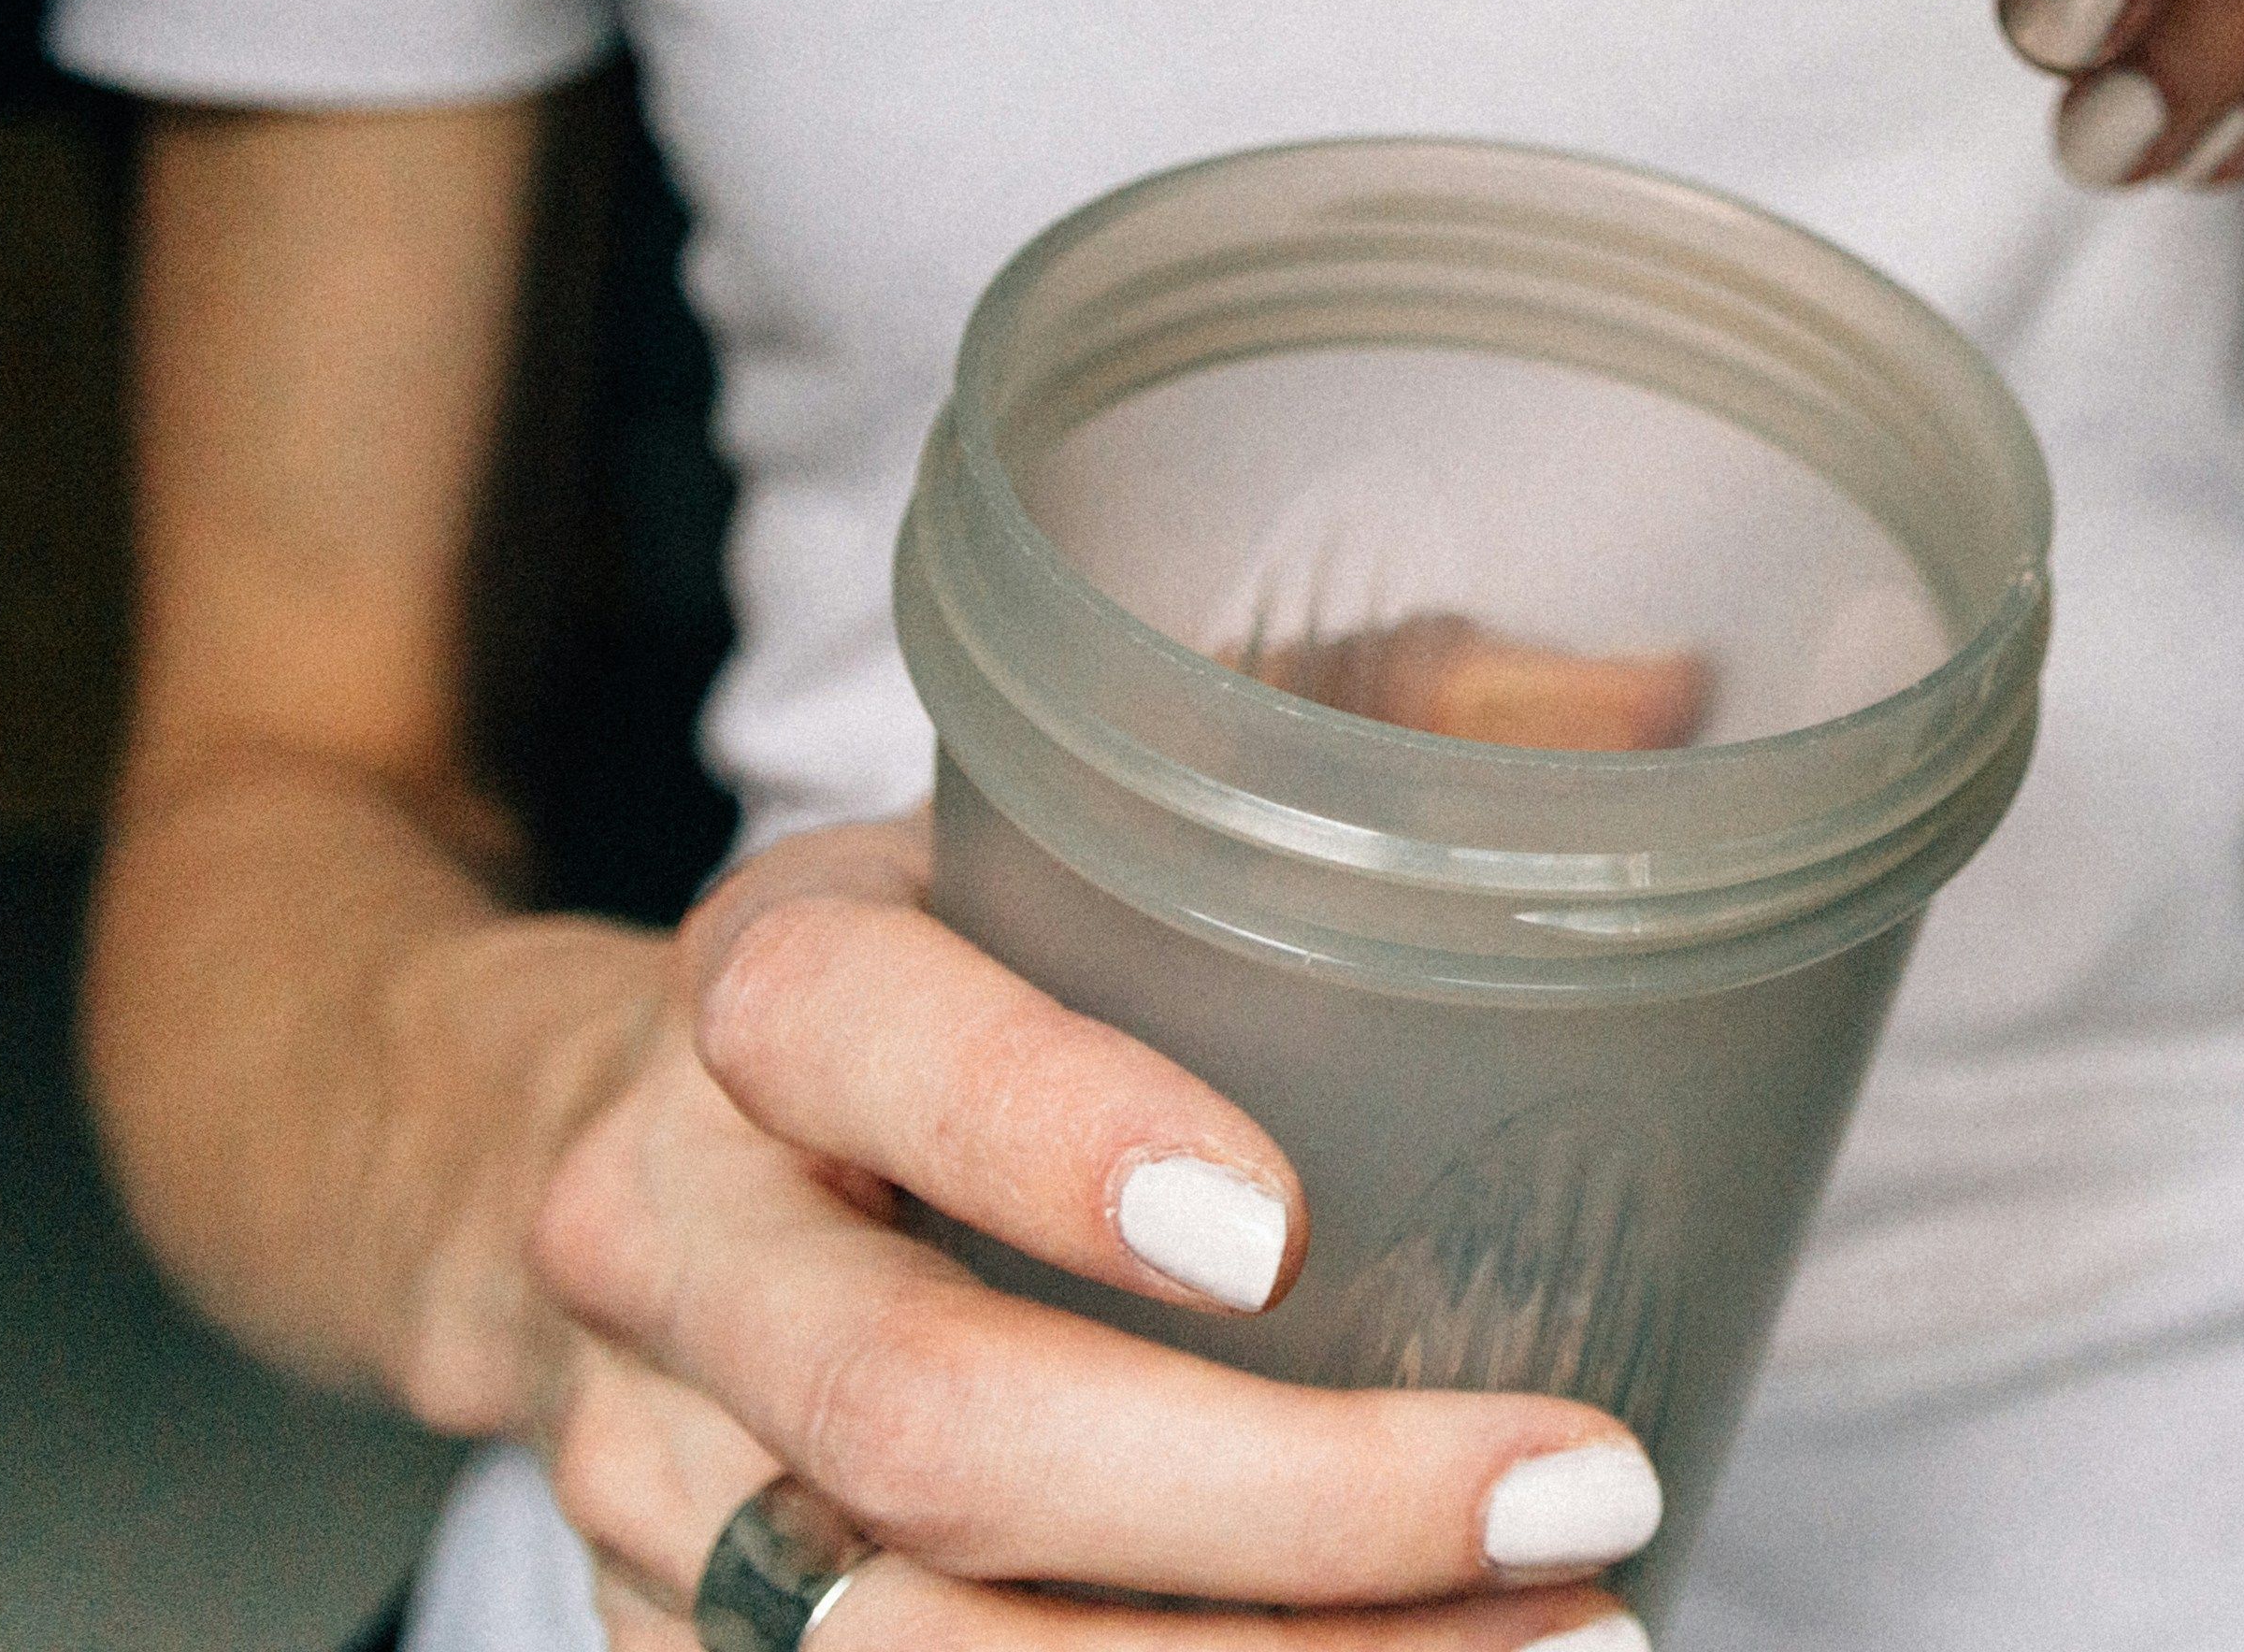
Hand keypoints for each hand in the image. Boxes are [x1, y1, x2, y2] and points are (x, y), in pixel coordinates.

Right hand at [514, 816, 1658, 1647]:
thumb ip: (1351, 724)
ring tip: (1573, 1632)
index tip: (1290, 1227)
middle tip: (1581, 1490)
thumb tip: (1660, 688)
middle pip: (920, 1415)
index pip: (855, 1038)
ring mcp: (654, 1477)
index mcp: (765, 985)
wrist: (584, 1164)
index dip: (1053, 1134)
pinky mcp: (678, 1648)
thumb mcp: (1070, 810)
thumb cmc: (933, 971)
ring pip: (913, 1646)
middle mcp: (671, 1243)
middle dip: (1278, 1504)